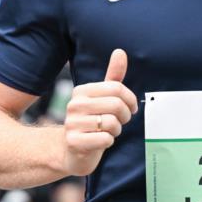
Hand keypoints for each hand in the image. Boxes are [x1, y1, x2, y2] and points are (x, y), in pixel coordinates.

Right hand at [63, 49, 137, 176]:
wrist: (72, 150)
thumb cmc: (92, 122)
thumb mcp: (102, 98)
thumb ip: (112, 76)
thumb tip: (120, 52)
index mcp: (81, 91)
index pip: (117, 88)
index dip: (130, 99)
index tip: (129, 108)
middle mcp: (74, 105)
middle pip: (116, 105)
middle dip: (124, 116)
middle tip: (119, 122)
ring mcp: (72, 124)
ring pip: (111, 123)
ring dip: (116, 131)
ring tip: (108, 132)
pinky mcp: (74, 142)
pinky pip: (105, 139)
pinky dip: (108, 142)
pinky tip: (100, 142)